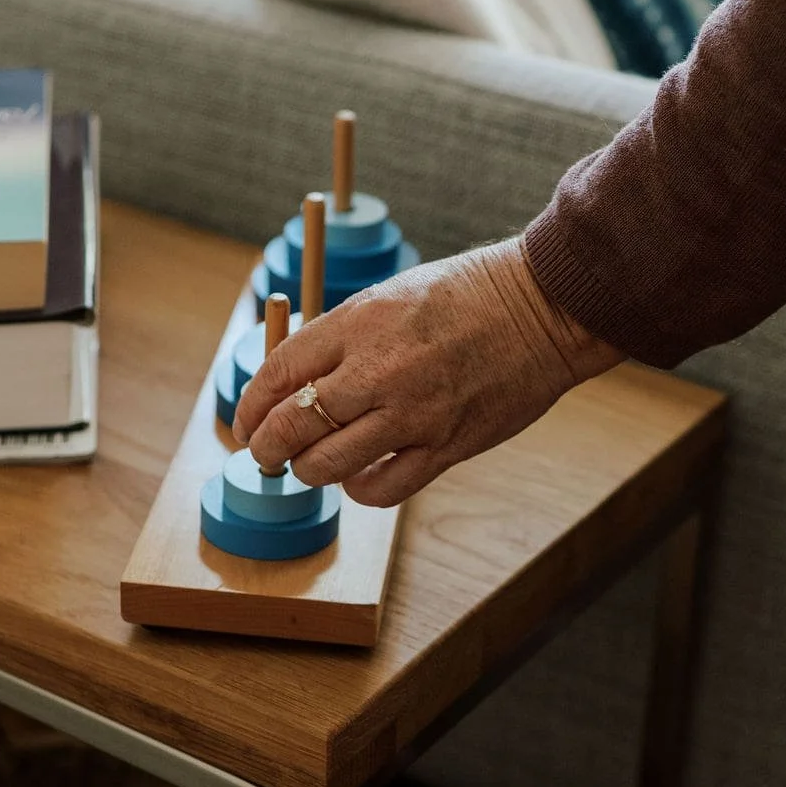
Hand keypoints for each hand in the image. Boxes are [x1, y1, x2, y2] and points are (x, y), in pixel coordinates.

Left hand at [233, 238, 623, 506]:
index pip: (278, 375)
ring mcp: (413, 413)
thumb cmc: (463, 298)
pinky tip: (359, 475)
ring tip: (311, 465)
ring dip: (308, 471)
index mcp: (359, 324)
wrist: (539, 309)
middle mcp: (378, 370)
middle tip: (265, 454)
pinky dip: (359, 489)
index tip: (246, 421)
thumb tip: (291, 381)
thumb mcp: (388, 298)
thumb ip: (339, 338)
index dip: (250, 406)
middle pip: (291, 428)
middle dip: (266, 449)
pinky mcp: (446, 446)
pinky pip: (382, 488)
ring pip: (328, 465)